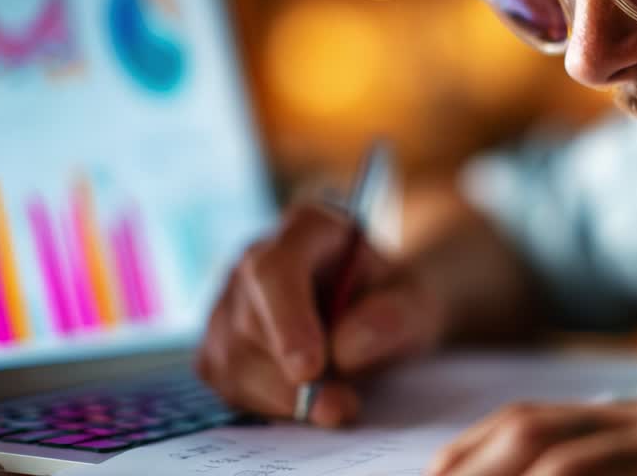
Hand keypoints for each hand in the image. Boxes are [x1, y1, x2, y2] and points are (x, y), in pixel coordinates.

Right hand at [196, 202, 444, 426]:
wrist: (376, 312)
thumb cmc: (393, 300)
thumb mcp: (417, 302)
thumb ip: (393, 317)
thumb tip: (344, 350)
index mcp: (309, 228)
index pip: (275, 270)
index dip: (287, 322)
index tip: (310, 369)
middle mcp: (256, 257)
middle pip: (248, 321)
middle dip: (290, 378)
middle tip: (341, 407)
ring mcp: (229, 299)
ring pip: (231, 358)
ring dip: (282, 397)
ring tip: (336, 404)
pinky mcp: (219, 342)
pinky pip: (227, 382)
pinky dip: (267, 405)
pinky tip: (305, 402)